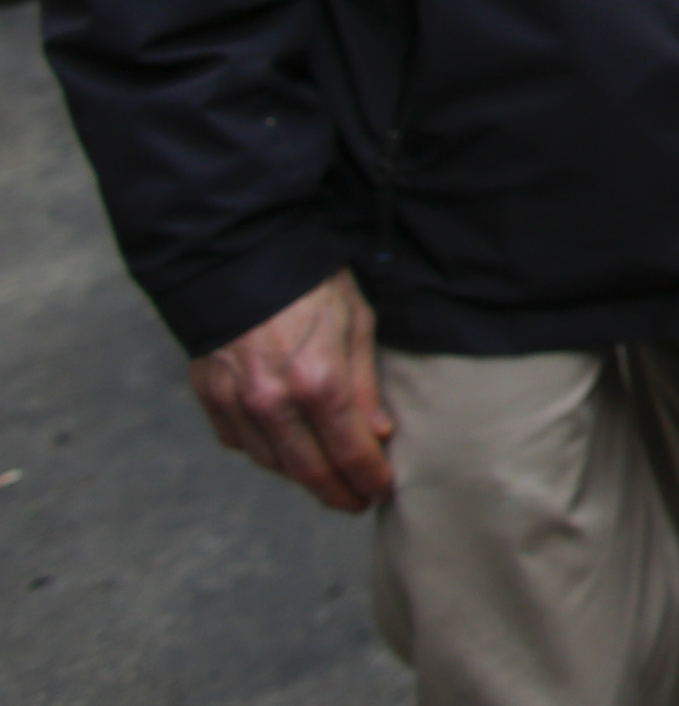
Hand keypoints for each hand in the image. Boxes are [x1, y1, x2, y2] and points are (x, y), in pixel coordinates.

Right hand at [188, 270, 394, 512]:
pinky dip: (268, 452)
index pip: (350, 453)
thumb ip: (365, 385)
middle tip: (357, 502)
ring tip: (328, 479)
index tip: (382, 490)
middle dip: (338, 493)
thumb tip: (379, 434)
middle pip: (309, 471)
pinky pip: (242, 443)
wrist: (239, 258)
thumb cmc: (311, 284)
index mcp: (318, 382)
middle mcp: (274, 403)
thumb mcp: (356, 323)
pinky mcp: (211, 400)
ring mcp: (238, 405)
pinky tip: (288, 449)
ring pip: (274, 463)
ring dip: (303, 477)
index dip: (370, 478)